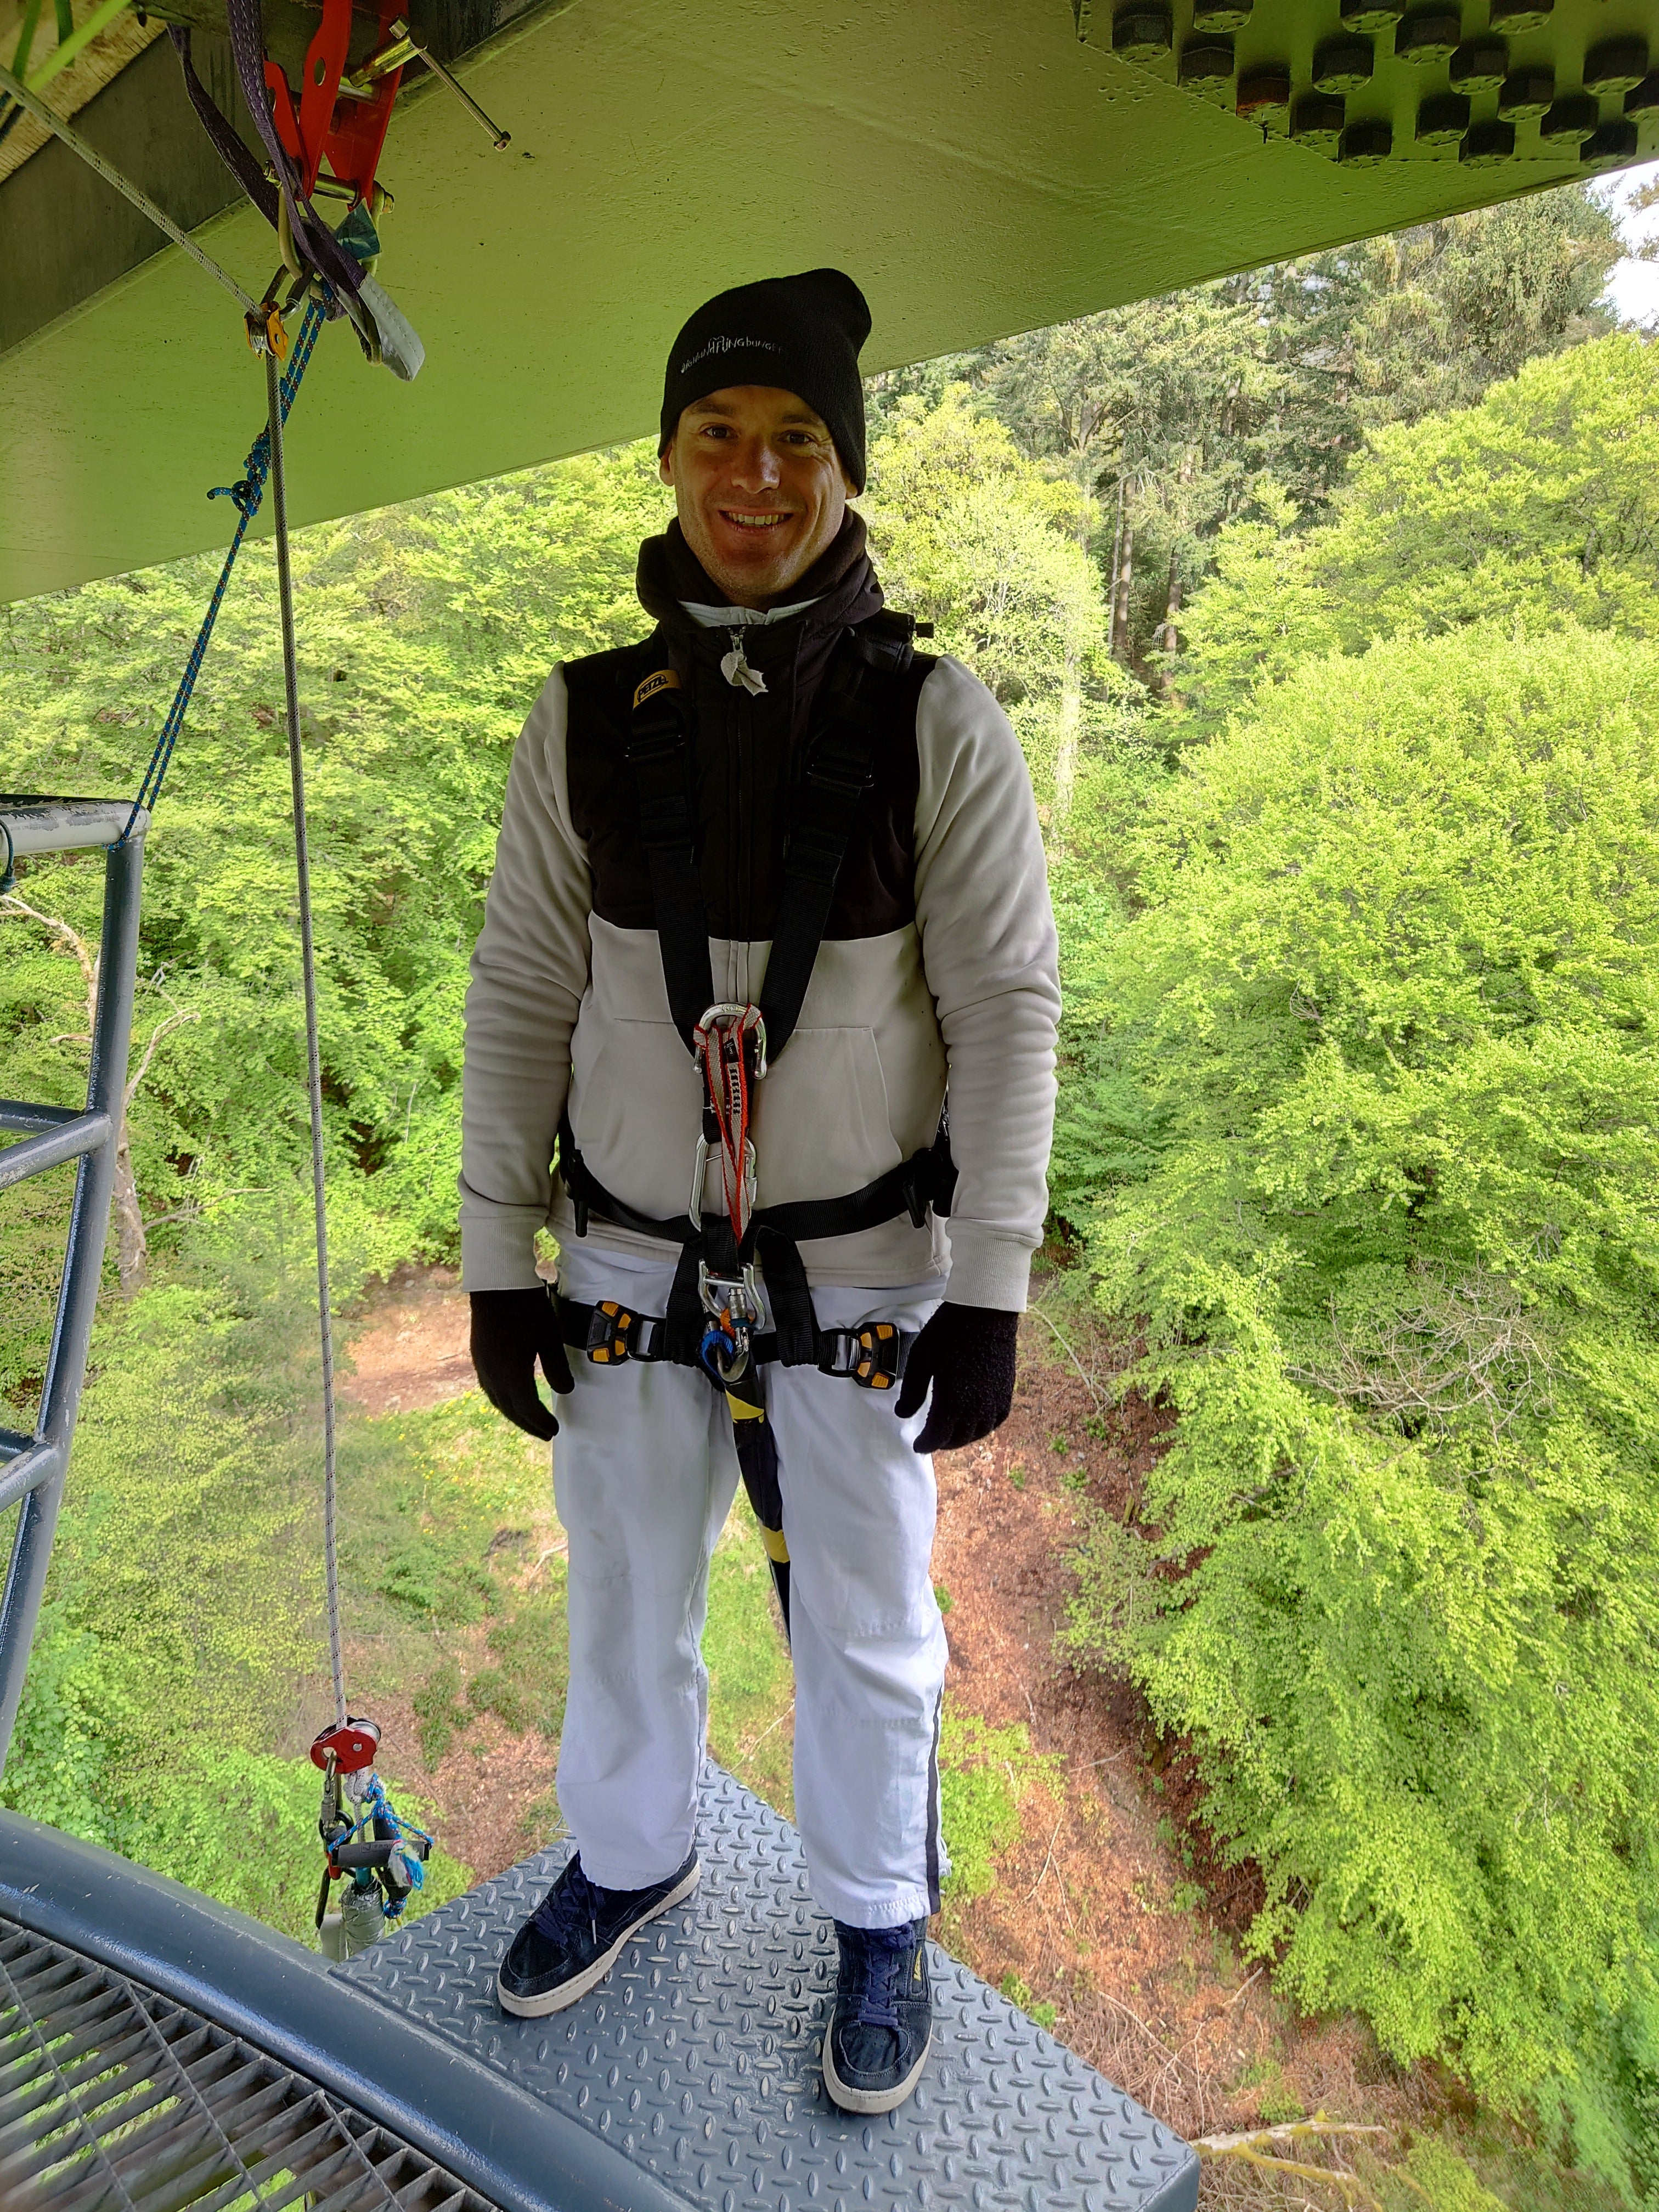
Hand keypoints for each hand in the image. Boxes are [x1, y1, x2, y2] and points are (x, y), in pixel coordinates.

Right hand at [469, 1286, 574, 1439]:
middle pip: (510, 1409)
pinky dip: (502, 1399)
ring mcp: (482, 1365)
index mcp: (511, 1375)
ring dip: (514, 1413)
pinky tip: (508, 1396)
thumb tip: (565, 1390)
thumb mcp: (549, 1339)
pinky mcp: (478, 1354)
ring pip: (497, 1400)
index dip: (541, 1422)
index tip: (554, 1430)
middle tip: (544, 1433)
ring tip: (528, 1420)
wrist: (497, 1284)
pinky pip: (489, 1387)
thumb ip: (557, 1368)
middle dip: (528, 1424)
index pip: (528, 1408)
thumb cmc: (526, 1309)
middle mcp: (492, 1375)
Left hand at [894, 1303, 1018, 1454]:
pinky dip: (983, 1426)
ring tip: (950, 1432)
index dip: (925, 1444)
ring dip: (962, 1437)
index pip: (937, 1437)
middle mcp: (976, 1407)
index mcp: (952, 1402)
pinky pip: (996, 1420)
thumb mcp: (921, 1360)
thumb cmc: (949, 1332)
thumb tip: (902, 1414)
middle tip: (931, 1438)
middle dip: (942, 1442)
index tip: (917, 1445)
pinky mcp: (1006, 1391)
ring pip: (978, 1432)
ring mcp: (994, 1401)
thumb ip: (911, 1392)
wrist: (984, 1312)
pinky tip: (974, 1421)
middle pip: (958, 1438)